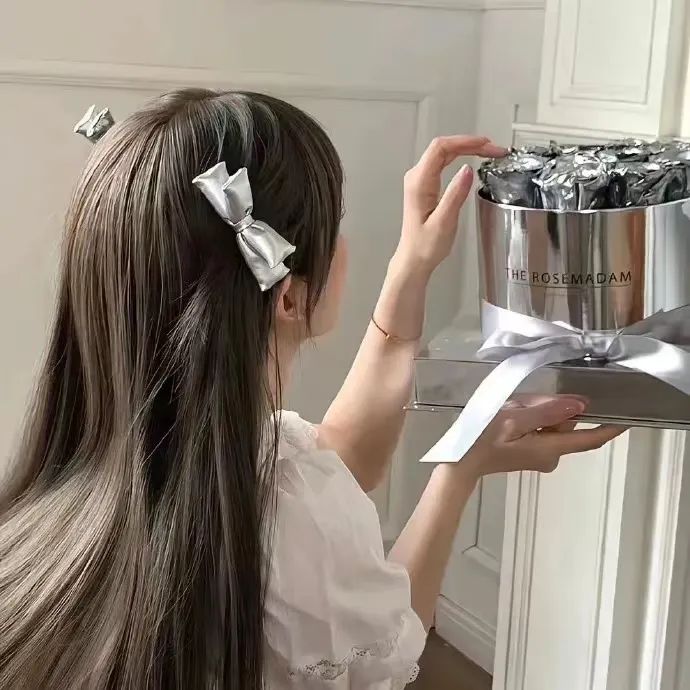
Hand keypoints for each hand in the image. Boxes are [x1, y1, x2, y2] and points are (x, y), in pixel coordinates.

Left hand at [395, 135, 506, 278]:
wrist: (414, 259)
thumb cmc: (425, 246)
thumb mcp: (444, 221)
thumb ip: (456, 194)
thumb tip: (467, 169)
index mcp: (419, 183)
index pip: (441, 148)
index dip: (465, 142)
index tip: (486, 144)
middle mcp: (417, 178)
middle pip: (444, 147)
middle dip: (471, 144)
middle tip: (495, 150)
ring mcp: (420, 181)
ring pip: (445, 154)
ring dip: (467, 149)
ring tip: (490, 152)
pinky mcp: (426, 186)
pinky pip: (444, 163)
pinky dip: (461, 158)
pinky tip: (474, 160)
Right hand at [460, 395, 626, 478]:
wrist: (459, 462)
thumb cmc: (482, 440)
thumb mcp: (513, 420)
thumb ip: (547, 411)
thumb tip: (580, 405)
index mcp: (550, 448)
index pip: (590, 439)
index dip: (610, 428)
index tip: (629, 416)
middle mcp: (551, 454)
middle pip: (567, 424)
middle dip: (551, 407)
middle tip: (521, 402)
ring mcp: (541, 455)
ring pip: (552, 423)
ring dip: (537, 411)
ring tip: (510, 409)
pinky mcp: (530, 452)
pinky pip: (541, 429)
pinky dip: (530, 418)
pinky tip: (509, 416)